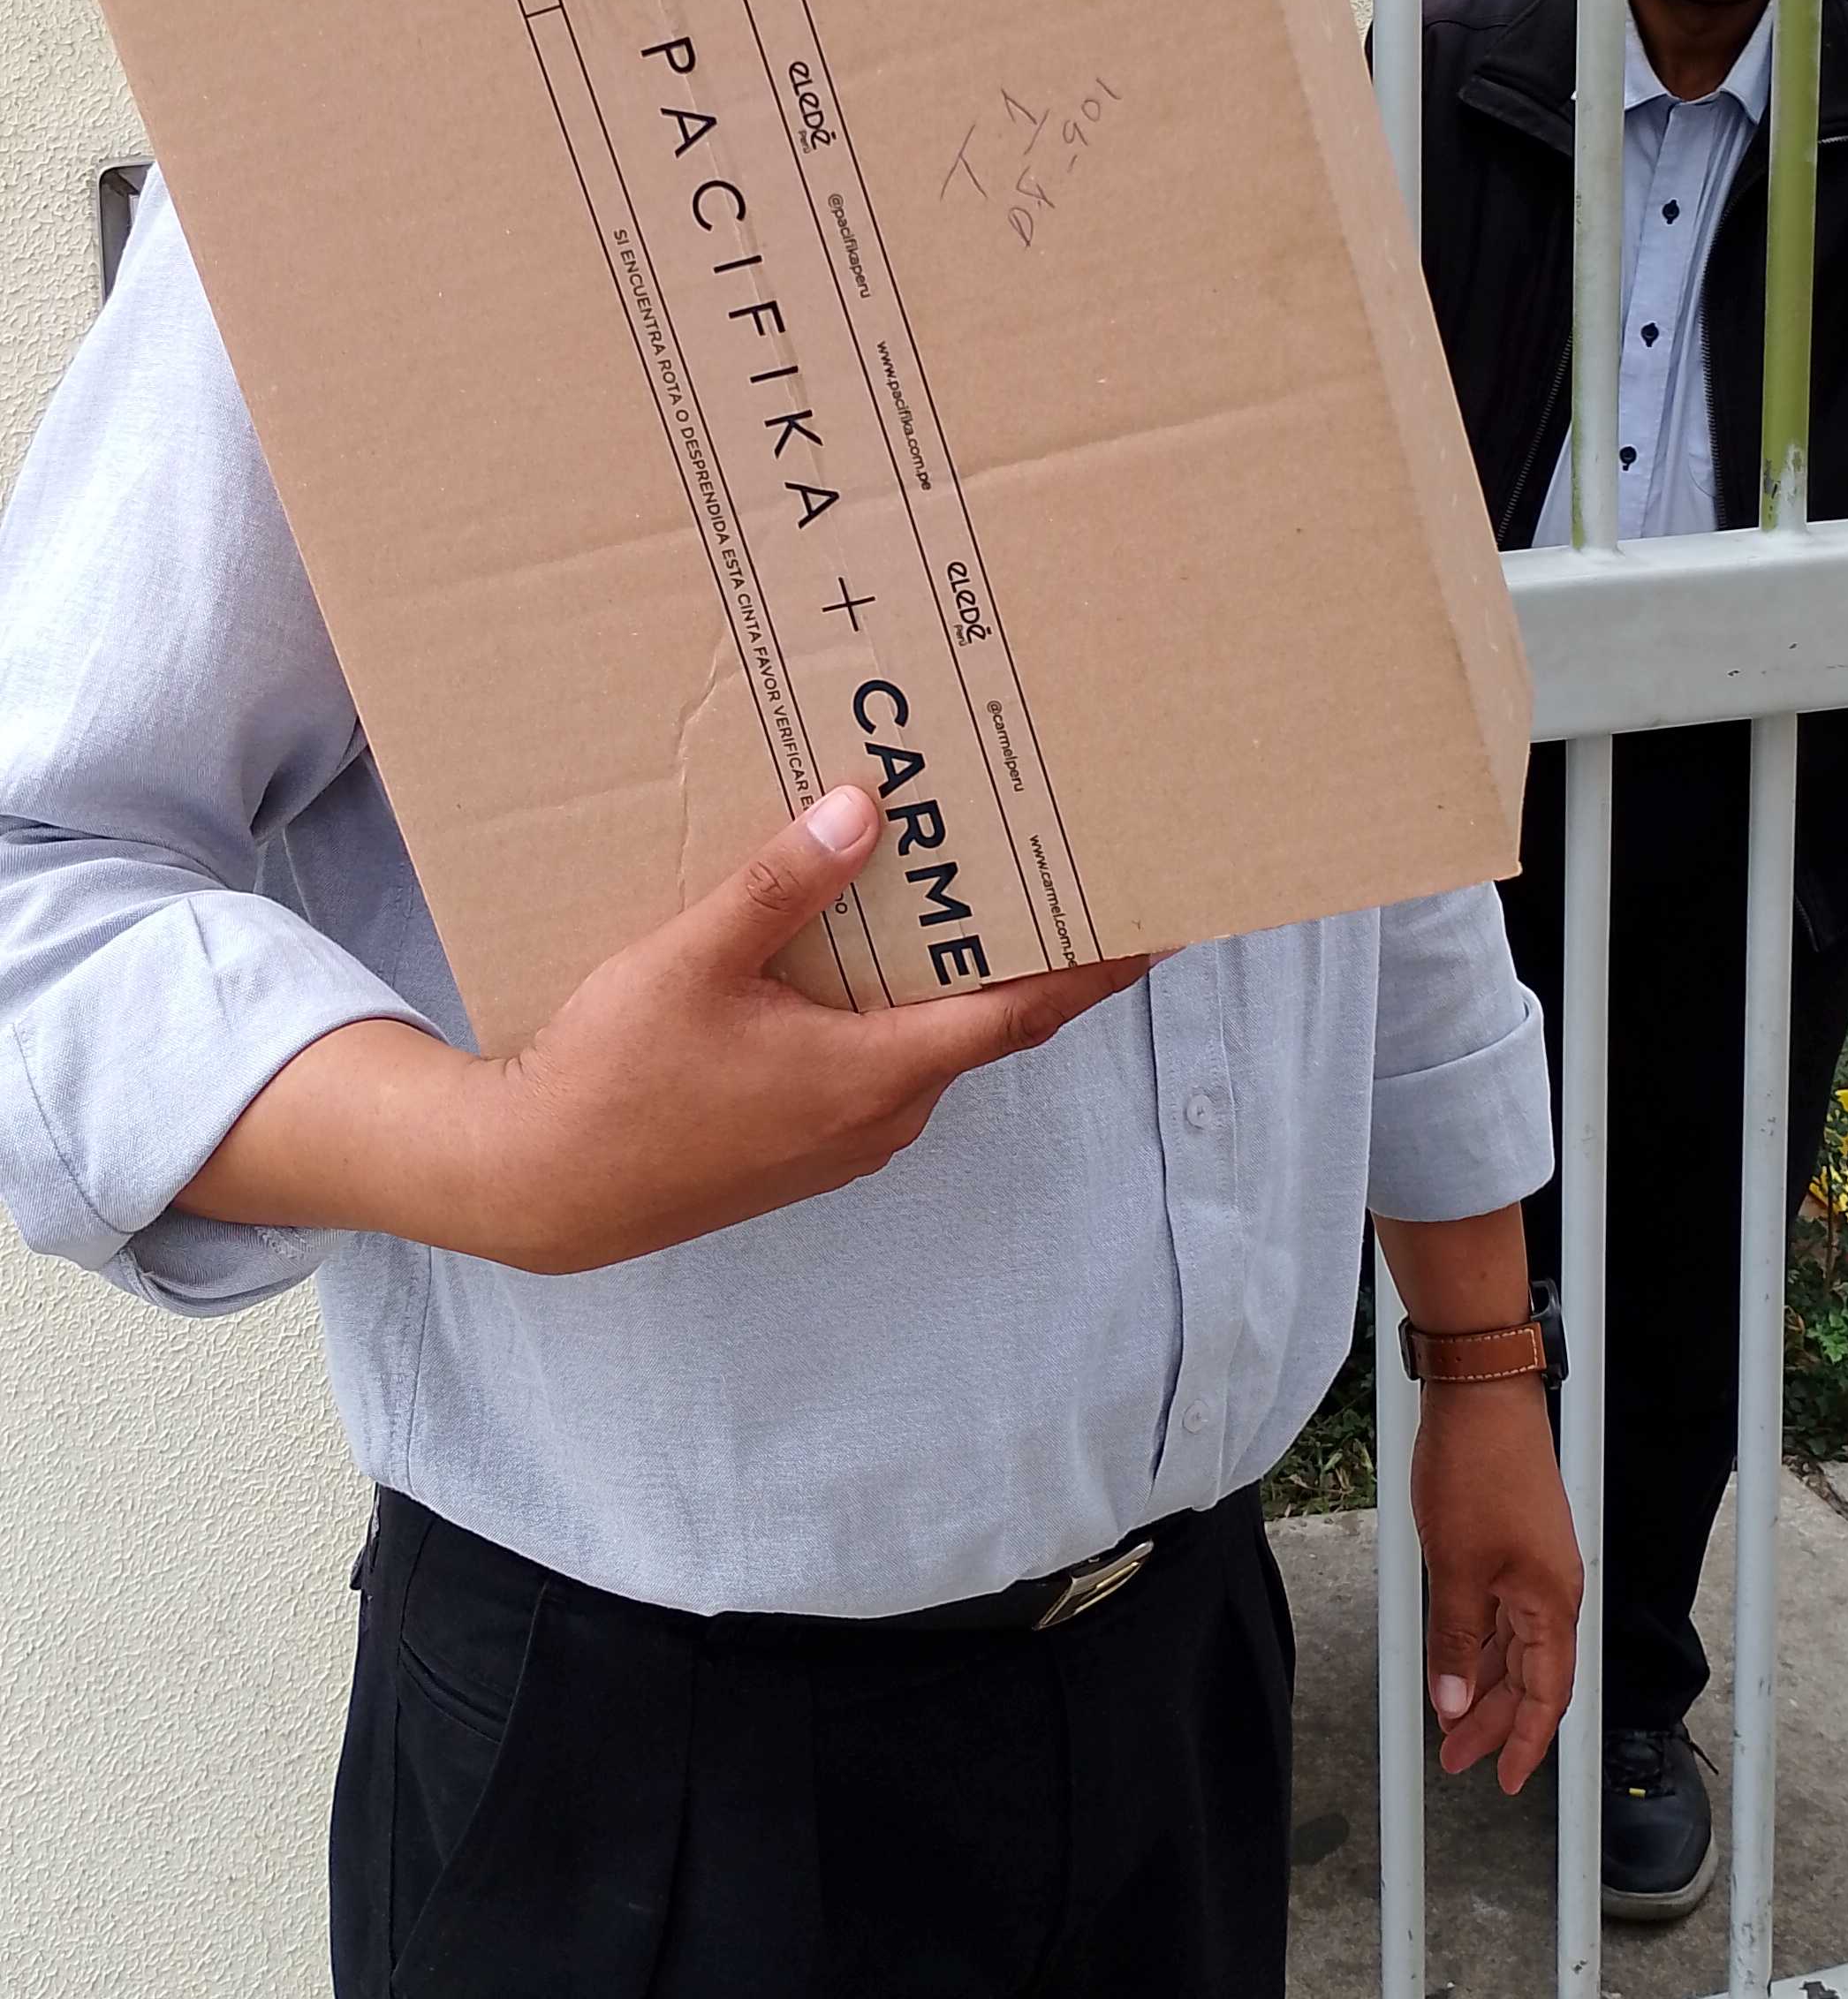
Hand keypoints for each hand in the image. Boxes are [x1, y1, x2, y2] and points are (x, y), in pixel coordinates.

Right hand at [179, 783, 1147, 1271]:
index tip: (1162, 923)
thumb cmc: (611, 1080)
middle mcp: (881, 1115)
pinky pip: (878, 1062)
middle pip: (985, 1019)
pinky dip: (893, 1006)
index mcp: (877, 1073)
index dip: (1098, 965)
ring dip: (949, 974)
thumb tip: (863, 809)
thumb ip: (779, 884)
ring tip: (956, 884)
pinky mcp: (800, 1143)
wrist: (533, 1189)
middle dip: (1024, 946)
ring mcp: (842, 1139)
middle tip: (1051, 862)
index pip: (1023, 1011)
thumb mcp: (690, 962)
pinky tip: (856, 950)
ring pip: (926, 1041)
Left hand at [1411, 1378, 1580, 1793]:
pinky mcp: (1514, 1543)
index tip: (1505, 1780)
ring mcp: (1534, 1566)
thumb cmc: (1473, 1472)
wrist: (1481, 1395)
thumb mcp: (1454, 1567)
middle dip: (1493, 1721)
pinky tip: (1455, 1658)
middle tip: (1455, 1760)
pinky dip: (1479, 1642)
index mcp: (1550, 1603)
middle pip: (1530, 1676)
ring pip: (1513, 1646)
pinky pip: (1502, 1613)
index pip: (1546, 1694)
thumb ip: (1454, 1639)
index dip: (1525, 1741)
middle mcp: (1552, 1591)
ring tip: (1448, 1721)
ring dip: (1482, 1684)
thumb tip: (1451, 1705)